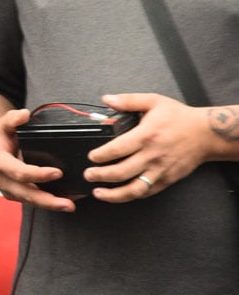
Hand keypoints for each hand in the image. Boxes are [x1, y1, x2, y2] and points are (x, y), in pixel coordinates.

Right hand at [0, 106, 77, 211]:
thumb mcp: (1, 124)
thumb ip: (12, 119)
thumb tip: (24, 114)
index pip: (19, 172)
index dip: (38, 174)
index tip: (57, 172)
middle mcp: (2, 180)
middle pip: (26, 194)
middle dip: (47, 200)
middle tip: (68, 204)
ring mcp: (8, 190)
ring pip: (30, 201)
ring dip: (50, 205)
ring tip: (71, 206)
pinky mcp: (16, 195)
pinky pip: (32, 201)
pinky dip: (49, 203)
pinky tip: (65, 202)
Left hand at [84, 93, 211, 202]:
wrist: (206, 134)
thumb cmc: (180, 117)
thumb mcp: (153, 101)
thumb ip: (128, 100)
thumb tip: (107, 99)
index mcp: (146, 136)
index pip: (117, 149)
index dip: (100, 155)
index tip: (91, 157)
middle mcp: (152, 156)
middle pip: (121, 172)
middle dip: (101, 176)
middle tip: (88, 175)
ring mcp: (160, 170)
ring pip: (134, 189)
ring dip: (114, 194)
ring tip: (99, 193)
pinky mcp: (167, 179)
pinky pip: (147, 192)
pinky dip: (132, 195)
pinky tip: (120, 194)